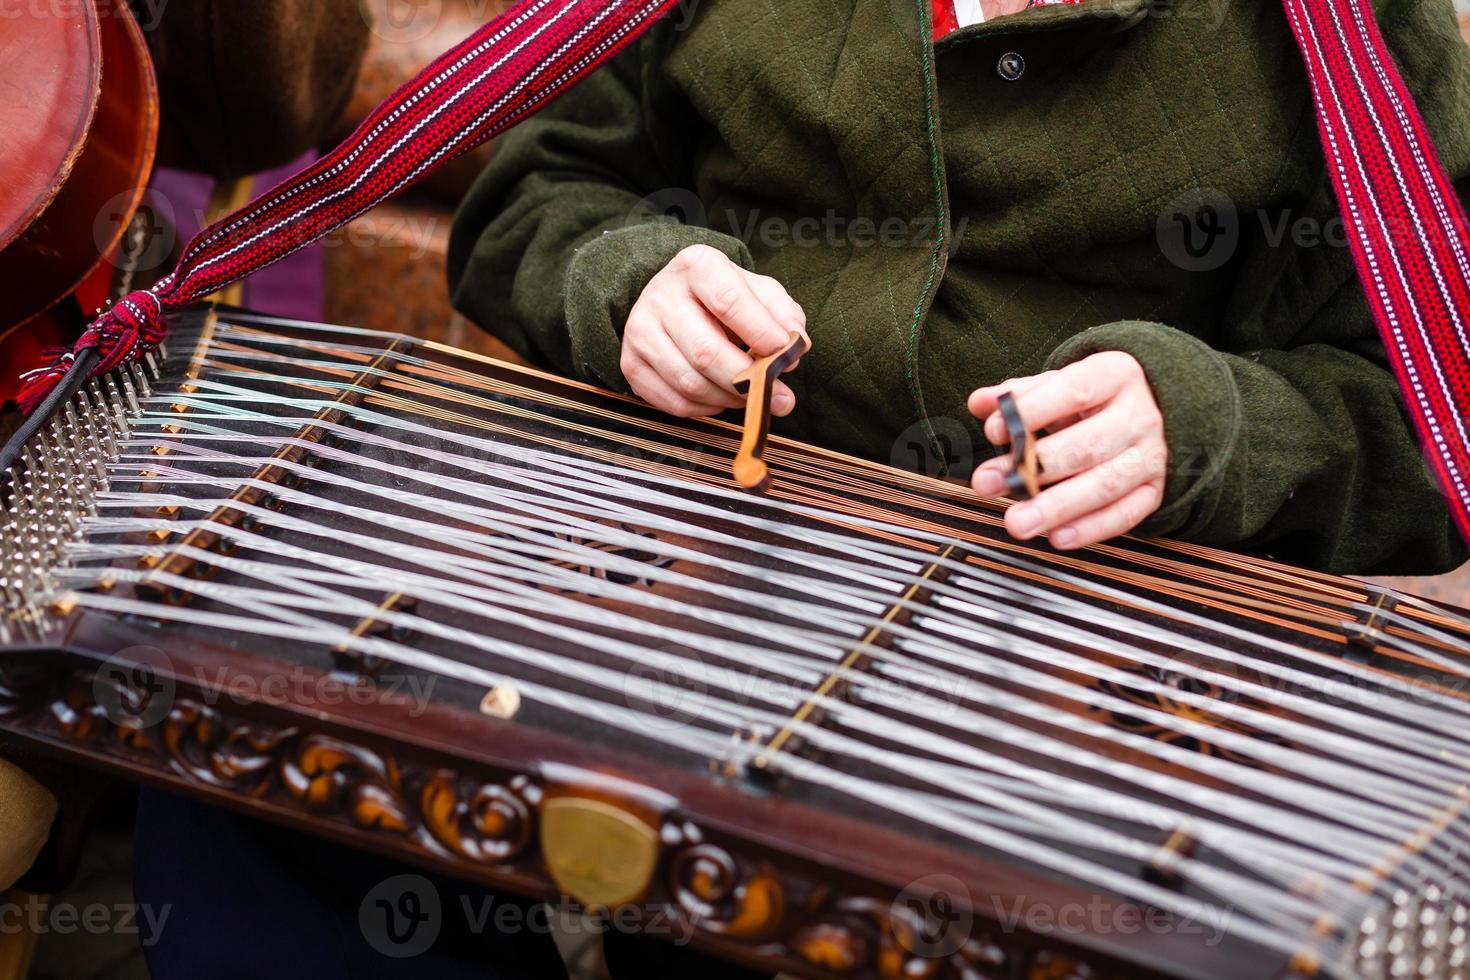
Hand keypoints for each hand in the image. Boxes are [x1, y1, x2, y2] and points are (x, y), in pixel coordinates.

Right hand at [621, 245, 808, 416]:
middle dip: (747, 381)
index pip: (729, 301)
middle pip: (706, 352)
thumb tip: (793, 350)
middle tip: (777, 394)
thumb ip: (783, 315)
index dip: (761, 334)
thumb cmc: (724, 297)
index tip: (785, 354)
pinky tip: (721, 397)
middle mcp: (661, 294)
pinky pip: (674, 402)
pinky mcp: (631, 364)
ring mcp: (640, 330)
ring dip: (730, 399)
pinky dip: (706, 408)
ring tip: (750, 394)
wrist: (676, 298)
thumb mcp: (758, 291)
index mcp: (697, 265)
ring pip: (690, 383)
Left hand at [967, 352, 1166, 549]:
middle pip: (1087, 445)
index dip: (1032, 412)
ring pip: (1105, 485)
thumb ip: (1021, 394)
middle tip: (989, 483)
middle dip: (1034, 468)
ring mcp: (1150, 456)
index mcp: (1115, 376)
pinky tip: (1057, 536)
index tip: (994, 430)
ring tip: (1019, 522)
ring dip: (1057, 508)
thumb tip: (981, 403)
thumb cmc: (1096, 398)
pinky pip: (1125, 514)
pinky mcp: (1154, 490)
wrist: (1156, 408)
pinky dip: (1090, 529)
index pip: (1074, 391)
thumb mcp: (1061, 384)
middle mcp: (1138, 416)